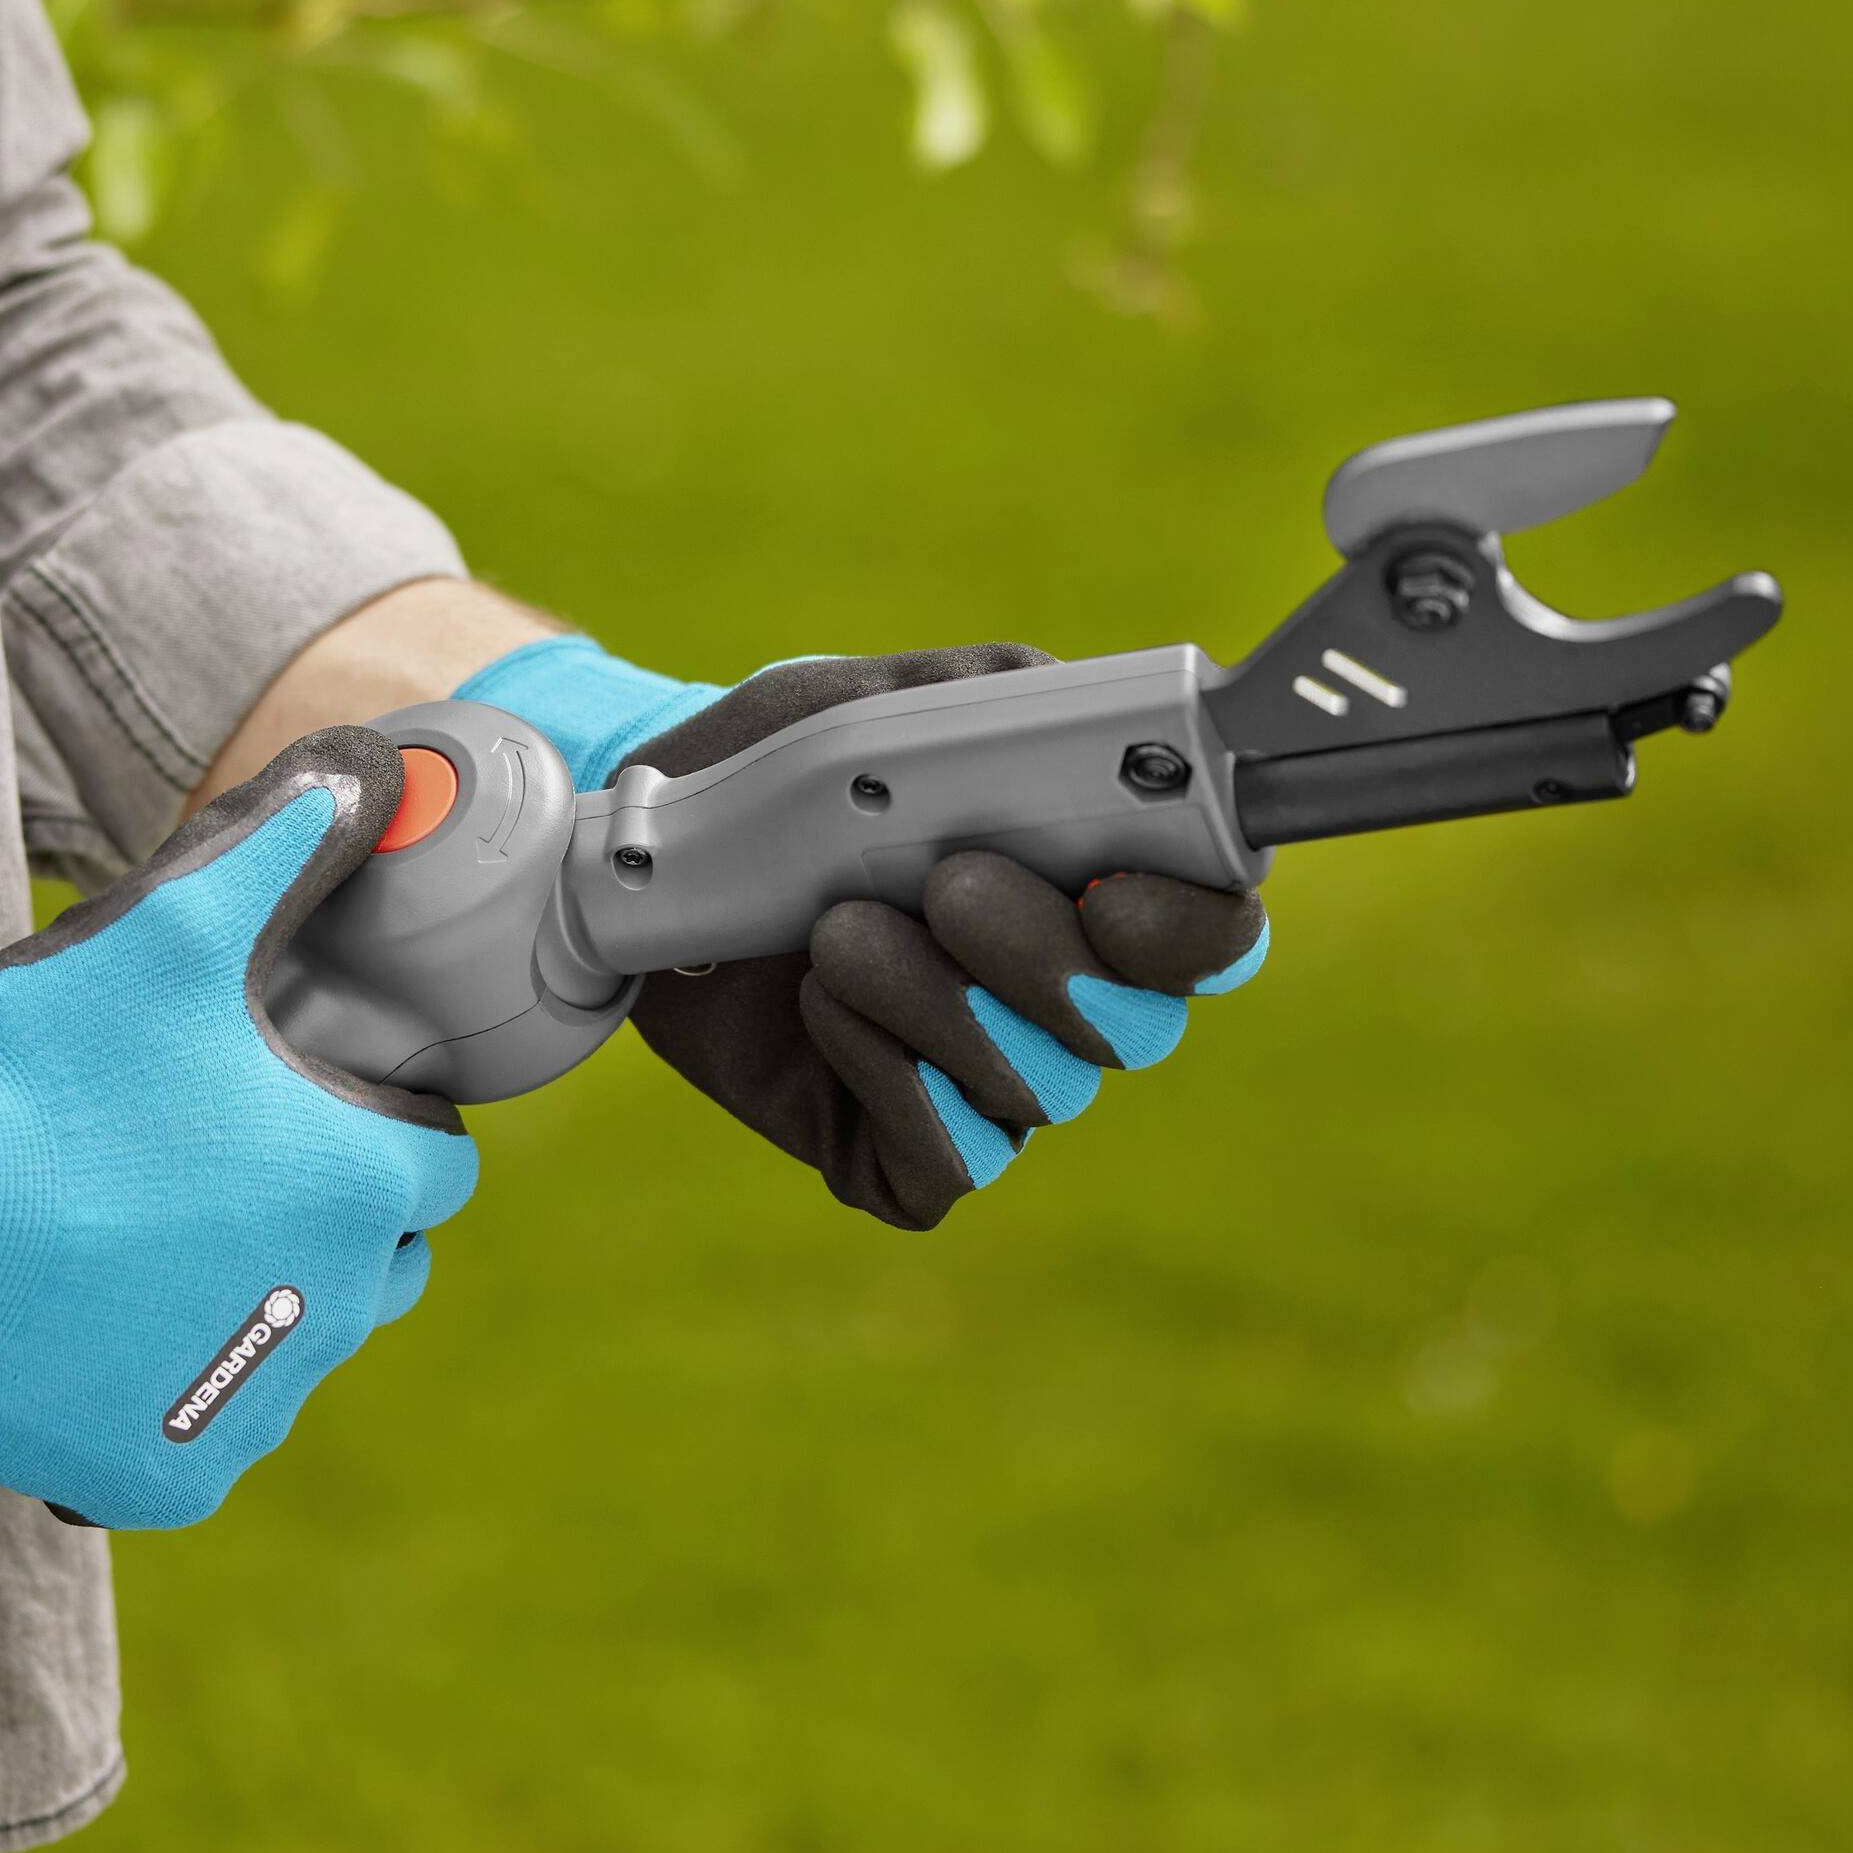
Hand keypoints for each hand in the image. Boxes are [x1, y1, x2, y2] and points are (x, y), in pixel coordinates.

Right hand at [0, 728, 477, 1526]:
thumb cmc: (36, 1073)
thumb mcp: (174, 927)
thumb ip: (287, 844)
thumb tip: (369, 769)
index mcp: (354, 1186)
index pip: (434, 1165)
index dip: (380, 1123)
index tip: (306, 1105)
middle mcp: (326, 1309)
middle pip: (375, 1265)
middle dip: (322, 1219)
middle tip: (213, 1171)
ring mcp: (246, 1408)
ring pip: (283, 1351)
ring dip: (239, 1305)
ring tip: (131, 1244)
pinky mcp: (160, 1478)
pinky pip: (194, 1439)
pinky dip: (157, 1397)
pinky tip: (89, 1330)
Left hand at [458, 638, 1266, 1229]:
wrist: (639, 864)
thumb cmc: (774, 774)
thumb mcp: (872, 704)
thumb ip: (995, 699)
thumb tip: (1094, 716)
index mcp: (1093, 885)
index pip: (1213, 932)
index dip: (1190, 927)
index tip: (1111, 893)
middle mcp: (1066, 999)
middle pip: (1139, 1025)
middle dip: (1041, 956)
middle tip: (944, 887)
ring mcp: (994, 1084)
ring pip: (1042, 1089)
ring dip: (937, 1002)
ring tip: (834, 930)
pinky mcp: (909, 1153)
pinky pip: (951, 1153)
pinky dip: (888, 1071)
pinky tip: (821, 1002)